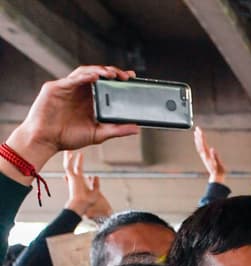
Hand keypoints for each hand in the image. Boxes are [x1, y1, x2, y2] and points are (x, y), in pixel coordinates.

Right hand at [4, 66, 138, 176]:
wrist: (45, 141)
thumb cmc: (68, 137)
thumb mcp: (98, 134)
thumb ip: (117, 130)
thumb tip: (136, 128)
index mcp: (90, 100)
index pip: (106, 84)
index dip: (118, 79)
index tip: (132, 77)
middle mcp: (80, 91)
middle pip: (97, 75)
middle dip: (112, 72)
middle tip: (125, 76)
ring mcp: (67, 88)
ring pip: (85, 72)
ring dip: (99, 71)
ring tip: (112, 74)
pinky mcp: (55, 88)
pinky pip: (71, 79)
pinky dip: (84, 76)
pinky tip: (95, 76)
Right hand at [63, 151, 110, 218]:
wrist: (82, 204)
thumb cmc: (89, 201)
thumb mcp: (96, 191)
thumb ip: (95, 183)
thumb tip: (96, 175)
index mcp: (80, 182)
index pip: (78, 171)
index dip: (78, 165)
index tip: (77, 159)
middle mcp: (75, 179)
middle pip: (71, 166)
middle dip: (70, 159)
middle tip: (69, 152)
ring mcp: (72, 178)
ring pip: (68, 165)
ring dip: (68, 157)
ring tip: (68, 150)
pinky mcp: (71, 177)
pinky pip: (68, 166)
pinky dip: (69, 160)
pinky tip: (70, 153)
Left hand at [192, 126, 225, 183]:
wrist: (216, 176)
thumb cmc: (219, 170)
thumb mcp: (219, 164)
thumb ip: (216, 157)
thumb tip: (212, 149)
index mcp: (207, 155)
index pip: (203, 143)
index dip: (202, 136)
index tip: (200, 130)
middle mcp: (204, 155)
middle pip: (200, 143)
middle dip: (198, 135)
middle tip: (197, 128)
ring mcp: (204, 156)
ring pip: (198, 146)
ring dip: (197, 139)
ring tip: (196, 133)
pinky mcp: (205, 158)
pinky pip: (200, 149)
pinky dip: (198, 144)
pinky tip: (198, 142)